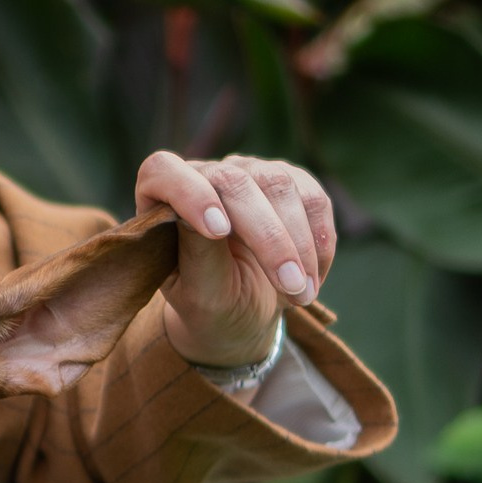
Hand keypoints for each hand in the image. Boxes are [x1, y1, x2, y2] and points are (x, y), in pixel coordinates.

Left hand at [134, 151, 335, 369]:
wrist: (243, 311)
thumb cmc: (210, 304)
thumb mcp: (200, 295)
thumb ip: (197, 257)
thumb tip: (200, 218)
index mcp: (160, 199)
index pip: (163, 171)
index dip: (189, 193)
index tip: (218, 231)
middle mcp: (204, 176)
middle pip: (234, 183)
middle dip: (269, 238)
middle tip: (290, 287)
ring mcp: (248, 173)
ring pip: (280, 186)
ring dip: (300, 245)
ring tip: (303, 293)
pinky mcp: (290, 181)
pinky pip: (313, 199)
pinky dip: (320, 242)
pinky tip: (313, 277)